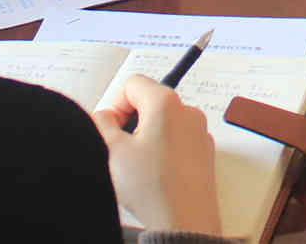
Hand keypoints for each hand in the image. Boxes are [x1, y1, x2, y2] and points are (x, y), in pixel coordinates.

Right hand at [92, 75, 221, 234]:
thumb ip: (101, 123)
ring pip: (163, 122)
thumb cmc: (153, 187)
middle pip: (149, 101)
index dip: (115, 104)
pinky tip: (153, 174)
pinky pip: (177, 139)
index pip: (133, 83)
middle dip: (130, 120)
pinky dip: (162, 149)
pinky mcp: (204, 152)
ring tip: (136, 166)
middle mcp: (188, 111)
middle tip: (119, 149)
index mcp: (166, 102)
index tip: (110, 129)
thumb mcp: (113, 150)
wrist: (184, 221)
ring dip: (145, 136)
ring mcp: (199, 131)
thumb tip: (103, 115)